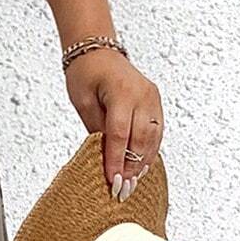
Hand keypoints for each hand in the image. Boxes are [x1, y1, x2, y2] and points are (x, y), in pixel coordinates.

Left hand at [64, 47, 163, 201]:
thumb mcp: (83, 102)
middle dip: (131, 167)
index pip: (120, 134)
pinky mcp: (156, 102)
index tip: (112, 182)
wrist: (98, 50)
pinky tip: (140, 166)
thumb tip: (105, 158)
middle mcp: (143, 95)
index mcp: (121, 92)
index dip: (116, 160)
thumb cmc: (85, 73)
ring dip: (142, 162)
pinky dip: (149, 150)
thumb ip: (96, 129)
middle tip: (123, 190)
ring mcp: (153, 98)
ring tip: (132, 183)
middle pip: (141, 139)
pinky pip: (156, 131)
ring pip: (153, 138)